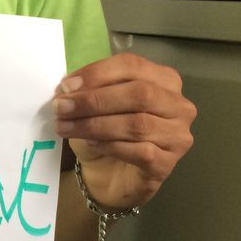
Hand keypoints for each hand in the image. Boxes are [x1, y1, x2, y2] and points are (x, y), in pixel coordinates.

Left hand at [52, 52, 195, 209]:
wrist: (110, 174)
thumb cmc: (105, 131)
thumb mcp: (96, 103)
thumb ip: (89, 89)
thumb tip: (68, 88)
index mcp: (164, 79)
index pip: (132, 65)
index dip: (98, 73)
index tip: (66, 85)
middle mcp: (179, 105)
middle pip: (139, 94)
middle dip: (95, 100)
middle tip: (61, 107)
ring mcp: (178, 136)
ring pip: (137, 124)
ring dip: (95, 124)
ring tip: (66, 127)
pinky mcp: (167, 164)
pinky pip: (140, 151)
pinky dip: (110, 145)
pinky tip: (90, 143)